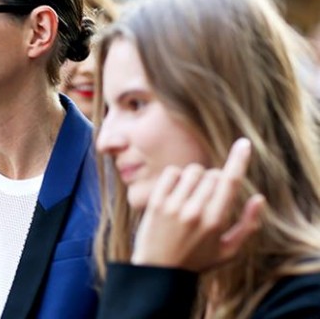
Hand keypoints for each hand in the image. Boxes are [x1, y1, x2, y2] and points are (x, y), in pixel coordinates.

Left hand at [131, 138, 264, 271]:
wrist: (158, 271)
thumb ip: (248, 225)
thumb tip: (259, 198)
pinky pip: (171, 173)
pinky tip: (177, 191)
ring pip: (193, 171)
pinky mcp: (156, 203)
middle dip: (215, 181)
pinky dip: (177, 177)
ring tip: (192, 195)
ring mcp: (173, 206)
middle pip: (212, 174)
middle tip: (208, 199)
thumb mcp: (228, 251)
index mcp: (215, 222)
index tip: (244, 143)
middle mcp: (194, 212)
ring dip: (196, 178)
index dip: (238, 160)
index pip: (229, 182)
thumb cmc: (197, 260)